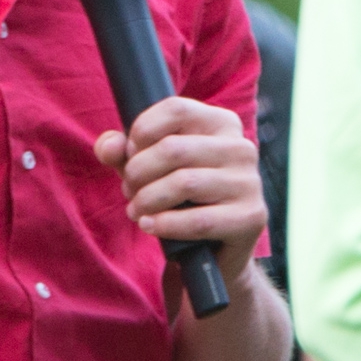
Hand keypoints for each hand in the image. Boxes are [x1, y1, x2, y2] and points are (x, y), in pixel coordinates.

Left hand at [93, 96, 265, 287]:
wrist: (212, 251)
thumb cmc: (178, 197)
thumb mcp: (147, 168)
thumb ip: (122, 151)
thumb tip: (109, 146)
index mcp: (222, 122)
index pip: (176, 109)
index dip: (142, 131)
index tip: (130, 154)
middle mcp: (241, 147)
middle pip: (174, 148)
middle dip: (138, 171)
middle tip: (128, 190)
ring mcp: (250, 182)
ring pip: (184, 183)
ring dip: (148, 199)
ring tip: (136, 209)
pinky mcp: (251, 217)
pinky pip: (199, 220)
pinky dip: (165, 224)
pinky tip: (149, 225)